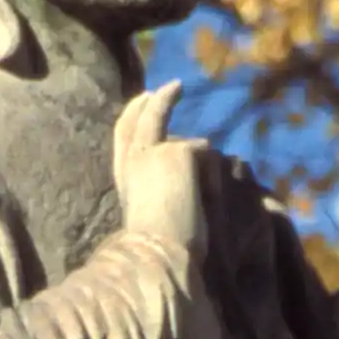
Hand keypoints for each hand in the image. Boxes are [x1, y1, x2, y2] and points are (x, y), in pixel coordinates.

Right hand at [113, 80, 210, 263]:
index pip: (125, 138)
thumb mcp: (157, 215)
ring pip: (190, 142)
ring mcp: (154, 150)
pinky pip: (208, 158)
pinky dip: (212, 179)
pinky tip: (203, 199)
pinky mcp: (179, 151)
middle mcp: (135, 159)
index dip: (134, 117)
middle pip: (143, 119)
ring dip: (204, 170)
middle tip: (173, 87)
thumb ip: (165, 190)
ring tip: (197, 201)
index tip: (143, 101)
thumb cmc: (160, 250)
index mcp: (126, 178)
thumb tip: (191, 171)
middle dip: (157, 102)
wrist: (158, 251)